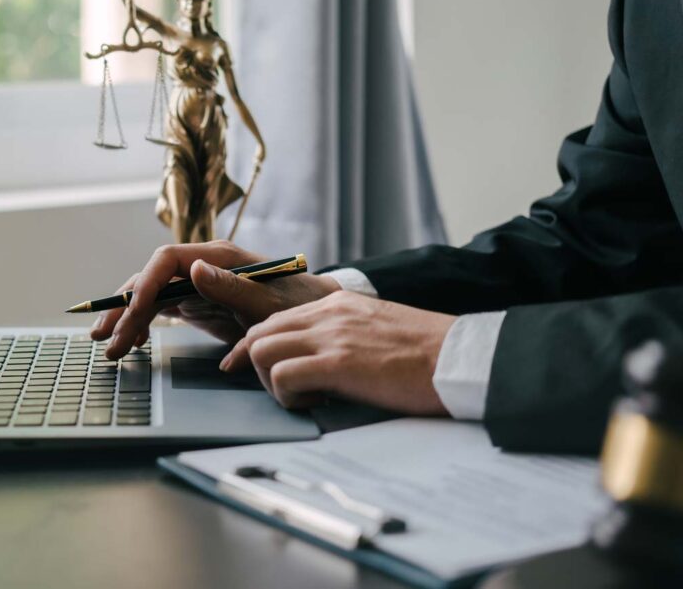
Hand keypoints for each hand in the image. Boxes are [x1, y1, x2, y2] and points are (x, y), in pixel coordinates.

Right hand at [91, 240, 340, 358]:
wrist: (316, 314)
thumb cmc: (298, 305)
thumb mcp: (269, 302)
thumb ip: (231, 287)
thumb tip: (192, 270)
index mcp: (218, 257)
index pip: (167, 260)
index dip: (144, 283)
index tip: (132, 311)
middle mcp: (201, 266)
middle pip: (150, 279)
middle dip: (124, 307)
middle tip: (104, 338)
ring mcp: (196, 284)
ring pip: (150, 296)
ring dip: (127, 320)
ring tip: (109, 347)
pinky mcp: (196, 303)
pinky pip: (160, 310)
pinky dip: (143, 325)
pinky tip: (131, 343)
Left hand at [221, 291, 456, 414]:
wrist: (460, 357)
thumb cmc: (427, 353)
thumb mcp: (376, 328)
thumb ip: (343, 334)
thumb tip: (319, 360)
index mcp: (337, 304)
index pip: (274, 320)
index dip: (256, 347)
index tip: (248, 367)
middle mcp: (327, 313)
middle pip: (259, 333)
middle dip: (259, 366)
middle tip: (285, 391)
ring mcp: (330, 335)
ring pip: (262, 351)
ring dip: (272, 382)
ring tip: (304, 397)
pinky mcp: (337, 363)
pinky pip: (282, 376)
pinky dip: (288, 396)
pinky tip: (316, 404)